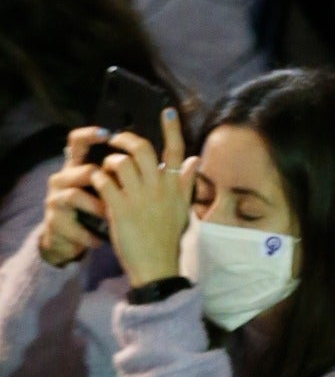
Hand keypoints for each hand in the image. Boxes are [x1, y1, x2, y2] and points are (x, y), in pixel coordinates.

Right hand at [37, 126, 112, 267]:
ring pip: (75, 195)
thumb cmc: (95, 207)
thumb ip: (125, 171)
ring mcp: (56, 200)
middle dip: (101, 179)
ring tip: (111, 217)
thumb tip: (152, 156)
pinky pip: (73, 226)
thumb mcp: (108, 188)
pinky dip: (89, 234)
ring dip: (97, 208)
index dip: (89, 134)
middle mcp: (64, 178)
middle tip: (122, 190)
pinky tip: (100, 240)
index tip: (108, 134)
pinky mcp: (54, 222)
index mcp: (79, 166)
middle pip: (81, 169)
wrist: (71, 238)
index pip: (78, 142)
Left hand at [91, 109, 198, 286]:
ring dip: (109, 161)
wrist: (156, 266)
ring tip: (106, 169)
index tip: (166, 110)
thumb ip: (186, 182)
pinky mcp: (118, 209)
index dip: (172, 128)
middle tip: (116, 139)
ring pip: (119, 162)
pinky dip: (97, 178)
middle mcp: (158, 188)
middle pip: (141, 149)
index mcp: (175, 186)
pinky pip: (103, 182)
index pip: (176, 151)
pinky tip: (97, 184)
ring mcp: (138, 197)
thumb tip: (194, 159)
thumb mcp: (183, 209)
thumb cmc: (169, 238)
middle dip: (125, 139)